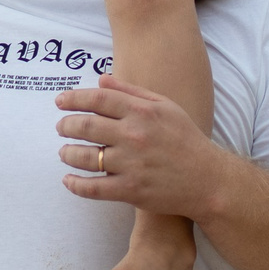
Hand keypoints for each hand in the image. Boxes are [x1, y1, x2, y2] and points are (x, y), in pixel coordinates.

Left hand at [55, 74, 228, 217]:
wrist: (208, 180)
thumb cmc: (186, 140)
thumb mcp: (165, 107)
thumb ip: (132, 92)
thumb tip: (101, 79)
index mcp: (143, 112)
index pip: (98, 99)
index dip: (73, 98)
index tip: (60, 101)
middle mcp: (135, 135)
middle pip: (86, 125)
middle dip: (66, 125)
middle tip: (60, 127)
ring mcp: (131, 164)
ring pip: (85, 157)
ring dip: (67, 153)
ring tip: (63, 152)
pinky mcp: (131, 190)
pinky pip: (94, 188)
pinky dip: (76, 185)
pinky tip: (68, 181)